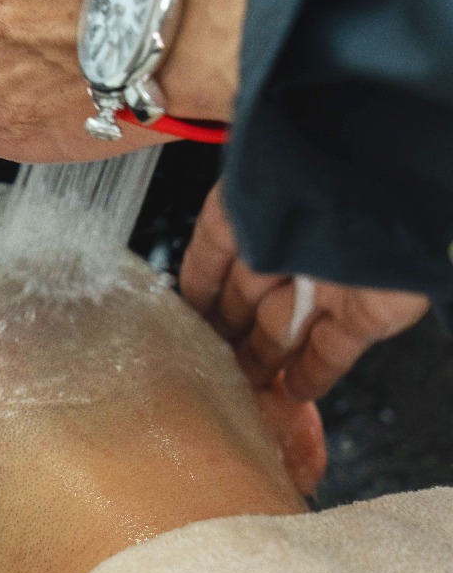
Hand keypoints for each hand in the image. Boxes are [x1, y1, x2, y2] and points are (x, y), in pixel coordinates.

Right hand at [180, 184, 429, 400]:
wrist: (388, 183)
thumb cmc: (305, 181)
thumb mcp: (237, 205)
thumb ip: (217, 237)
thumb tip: (195, 282)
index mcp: (257, 209)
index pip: (217, 249)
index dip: (199, 283)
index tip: (183, 312)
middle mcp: (290, 246)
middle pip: (249, 296)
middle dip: (228, 326)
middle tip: (206, 357)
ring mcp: (329, 282)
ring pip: (284, 327)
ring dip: (263, 356)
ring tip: (239, 382)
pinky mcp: (367, 313)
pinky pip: (332, 351)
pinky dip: (312, 373)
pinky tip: (291, 391)